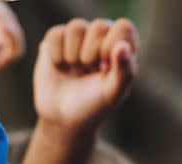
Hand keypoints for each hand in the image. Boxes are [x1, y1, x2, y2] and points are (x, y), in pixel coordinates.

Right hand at [33, 18, 139, 132]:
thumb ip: (124, 71)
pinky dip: (57, 55)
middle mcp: (102, 38)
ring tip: (76, 70)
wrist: (63, 119)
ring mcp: (79, 37)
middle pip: (100, 26)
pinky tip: (61, 68)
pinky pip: (56, 34)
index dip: (112, 48)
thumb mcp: (113, 93)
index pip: (123, 28)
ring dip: (74, 55)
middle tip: (88, 72)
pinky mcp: (56, 39)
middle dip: (92, 55)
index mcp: (122, 48)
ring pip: (77, 26)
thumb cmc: (94, 106)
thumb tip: (123, 46)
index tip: (104, 70)